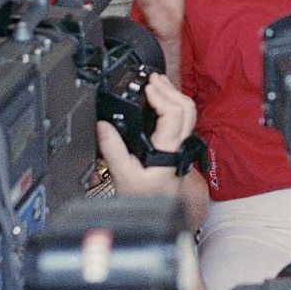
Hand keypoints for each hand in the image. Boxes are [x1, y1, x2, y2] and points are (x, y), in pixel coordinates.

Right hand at [96, 72, 197, 197]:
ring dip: (173, 94)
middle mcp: (178, 144)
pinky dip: (172, 104)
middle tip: (152, 78)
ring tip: (155, 83)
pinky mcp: (177, 145)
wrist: (157, 211)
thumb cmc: (145, 197)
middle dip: (170, 89)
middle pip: (187, 108)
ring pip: (188, 112)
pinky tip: (159, 100)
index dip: (162, 97)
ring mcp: (180, 144)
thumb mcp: (121, 175)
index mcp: (167, 149)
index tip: (147, 87)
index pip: (174, 115)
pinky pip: (182, 119)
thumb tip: (102, 125)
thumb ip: (112, 149)